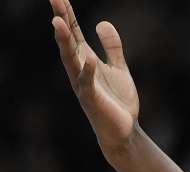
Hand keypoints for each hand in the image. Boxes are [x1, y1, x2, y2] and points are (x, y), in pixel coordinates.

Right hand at [49, 0, 138, 152]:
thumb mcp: (118, 68)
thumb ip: (111, 47)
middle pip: (68, 41)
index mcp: (85, 60)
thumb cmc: (118, 101)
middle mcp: (79, 69)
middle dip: (61, 20)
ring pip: (70, 60)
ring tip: (58, 22)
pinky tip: (89, 59)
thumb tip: (102, 22)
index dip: (67, 14)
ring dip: (64, 41)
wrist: (123, 131)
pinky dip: (88, 71)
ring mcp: (83, 84)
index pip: (74, 33)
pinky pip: (88, 83)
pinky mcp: (92, 100)